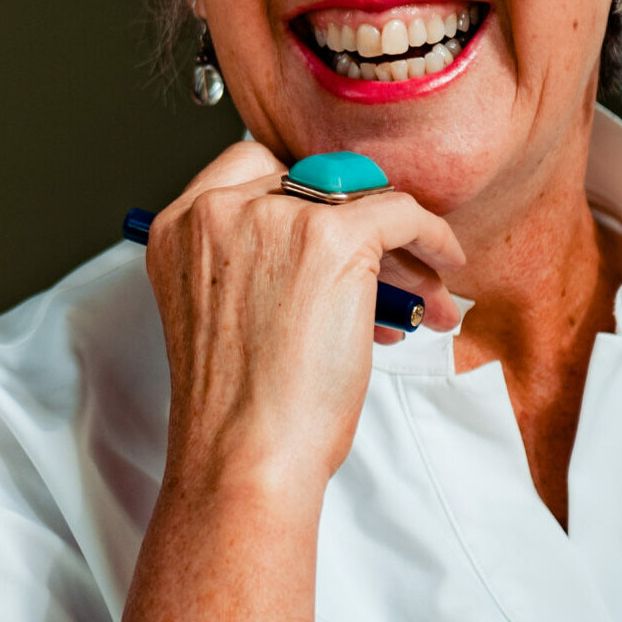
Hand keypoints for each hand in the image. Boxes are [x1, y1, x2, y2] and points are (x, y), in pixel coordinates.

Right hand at [146, 140, 464, 492]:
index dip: (295, 197)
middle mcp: (219, 210)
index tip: (328, 226)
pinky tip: (443, 262)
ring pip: (358, 199)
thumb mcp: (222, 312)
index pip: (247, 170)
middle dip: (351, 222)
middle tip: (384, 266)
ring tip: (419, 295)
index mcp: (179, 227)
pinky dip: (430, 235)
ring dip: (395, 245)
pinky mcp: (332, 236)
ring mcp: (274, 218)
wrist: (246, 451)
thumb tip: (330, 242)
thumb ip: (249, 263)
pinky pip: (400, 212)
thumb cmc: (238, 409)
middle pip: (307, 181)